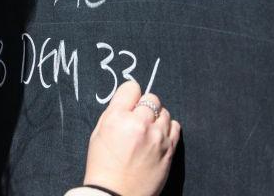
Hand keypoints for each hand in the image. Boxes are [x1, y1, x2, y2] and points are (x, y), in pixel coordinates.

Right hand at [82, 80, 179, 195]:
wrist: (115, 194)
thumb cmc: (103, 166)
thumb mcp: (98, 134)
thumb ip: (114, 113)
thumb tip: (129, 101)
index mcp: (117, 117)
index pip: (132, 88)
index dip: (130, 96)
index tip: (130, 103)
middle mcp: (139, 124)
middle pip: (151, 98)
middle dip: (144, 107)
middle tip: (138, 120)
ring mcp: (156, 137)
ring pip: (164, 112)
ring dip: (156, 118)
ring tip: (147, 132)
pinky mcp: (169, 149)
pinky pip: (175, 126)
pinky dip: (167, 129)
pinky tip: (157, 137)